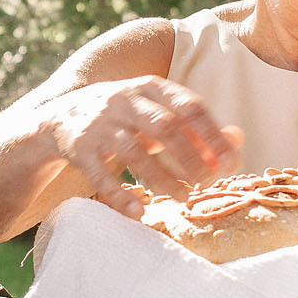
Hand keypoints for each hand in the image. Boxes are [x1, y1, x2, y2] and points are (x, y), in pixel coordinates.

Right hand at [39, 77, 242, 214]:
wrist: (59, 117)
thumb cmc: (124, 116)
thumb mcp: (157, 111)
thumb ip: (197, 125)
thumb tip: (238, 141)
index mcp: (150, 87)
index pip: (189, 105)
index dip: (212, 134)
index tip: (230, 161)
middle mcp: (124, 100)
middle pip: (164, 127)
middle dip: (190, 157)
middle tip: (208, 183)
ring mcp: (99, 123)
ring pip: (134, 151)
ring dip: (162, 177)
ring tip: (184, 197)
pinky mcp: (78, 147)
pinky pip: (101, 173)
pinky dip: (120, 193)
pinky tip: (139, 210)